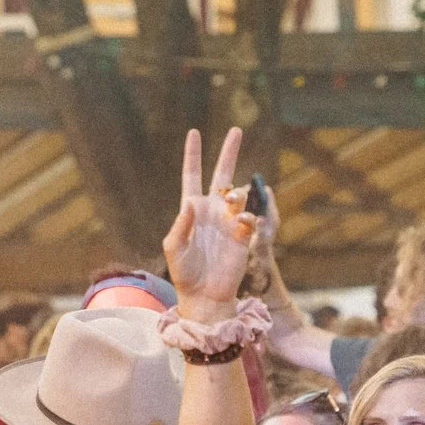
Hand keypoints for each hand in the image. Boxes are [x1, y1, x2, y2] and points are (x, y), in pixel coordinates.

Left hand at [161, 128, 255, 310]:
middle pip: (221, 174)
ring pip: (238, 194)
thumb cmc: (184, 273)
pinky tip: (242, 225)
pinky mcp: (243, 234)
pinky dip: (247, 216)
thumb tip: (190, 202)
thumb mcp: (174, 248)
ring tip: (232, 202)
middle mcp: (212, 210)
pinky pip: (250, 216)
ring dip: (236, 194)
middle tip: (237, 130)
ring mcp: (229, 221)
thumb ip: (180, 225)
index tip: (194, 132)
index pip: (192, 175)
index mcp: (191, 210)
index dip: (193, 154)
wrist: (205, 295)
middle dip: (229, 152)